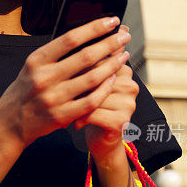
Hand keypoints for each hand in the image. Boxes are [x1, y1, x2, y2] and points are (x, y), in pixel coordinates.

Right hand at [0, 17, 131, 146]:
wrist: (11, 122)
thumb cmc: (27, 88)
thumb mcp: (34, 66)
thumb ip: (56, 53)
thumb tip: (89, 34)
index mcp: (37, 60)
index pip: (71, 38)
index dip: (95, 27)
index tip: (113, 20)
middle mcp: (44, 78)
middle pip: (86, 56)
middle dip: (110, 43)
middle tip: (125, 36)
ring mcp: (53, 98)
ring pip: (92, 78)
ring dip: (113, 65)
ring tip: (123, 56)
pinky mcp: (61, 116)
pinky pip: (91, 100)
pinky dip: (105, 88)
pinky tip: (114, 78)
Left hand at [74, 25, 138, 163]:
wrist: (104, 141)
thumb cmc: (92, 109)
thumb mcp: (90, 86)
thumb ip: (86, 68)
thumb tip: (67, 46)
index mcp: (122, 71)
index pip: (100, 57)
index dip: (81, 61)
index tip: (63, 69)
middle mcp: (128, 84)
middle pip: (98, 73)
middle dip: (76, 79)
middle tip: (59, 86)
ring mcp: (127, 102)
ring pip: (94, 93)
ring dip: (76, 101)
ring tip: (66, 106)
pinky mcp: (121, 120)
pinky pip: (94, 112)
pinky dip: (80, 117)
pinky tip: (75, 121)